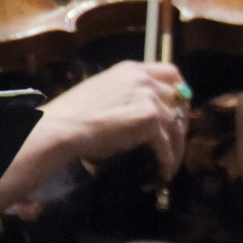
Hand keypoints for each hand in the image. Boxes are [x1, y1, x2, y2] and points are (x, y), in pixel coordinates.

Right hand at [36, 60, 190, 179]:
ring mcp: (148, 99)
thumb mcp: (104, 91)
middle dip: (180, 124)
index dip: (180, 92)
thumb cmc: (74, 113)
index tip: (179, 109)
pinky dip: (167, 161)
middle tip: (174, 143)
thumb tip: (146, 111)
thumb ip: (127, 93)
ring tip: (168, 165)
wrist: (61, 127)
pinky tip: (162, 172)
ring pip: (176, 126)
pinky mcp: (149, 120)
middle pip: (179, 101)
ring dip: (175, 148)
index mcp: (132, 70)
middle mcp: (144, 80)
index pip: (171, 73)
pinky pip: (166, 145)